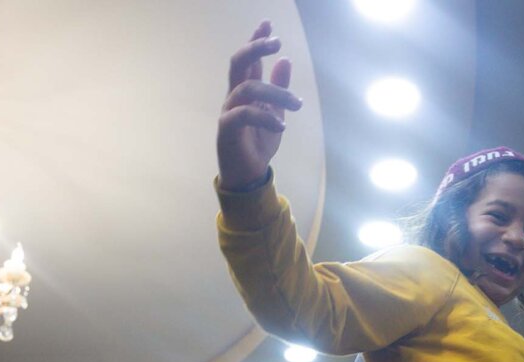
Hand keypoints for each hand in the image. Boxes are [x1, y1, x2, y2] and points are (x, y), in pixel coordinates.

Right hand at [218, 20, 302, 189]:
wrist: (248, 175)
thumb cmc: (258, 143)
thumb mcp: (276, 114)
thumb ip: (279, 89)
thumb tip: (285, 61)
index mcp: (246, 91)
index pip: (249, 60)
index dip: (256, 41)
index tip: (267, 24)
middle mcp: (235, 97)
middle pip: (239, 63)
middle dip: (256, 48)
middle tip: (277, 42)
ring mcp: (228, 111)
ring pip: (247, 88)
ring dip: (275, 92)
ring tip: (296, 104)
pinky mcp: (227, 129)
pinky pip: (243, 113)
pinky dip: (265, 116)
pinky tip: (281, 124)